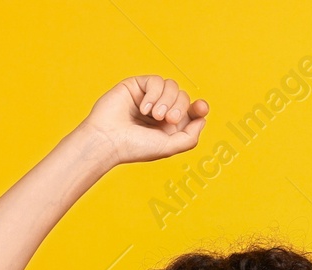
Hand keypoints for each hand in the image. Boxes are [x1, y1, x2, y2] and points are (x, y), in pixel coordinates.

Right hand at [79, 75, 208, 165]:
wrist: (108, 140)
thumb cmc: (135, 147)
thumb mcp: (169, 147)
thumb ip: (190, 137)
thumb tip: (202, 119)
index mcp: (169, 126)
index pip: (191, 110)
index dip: (199, 107)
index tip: (201, 107)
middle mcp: (161, 110)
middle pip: (183, 96)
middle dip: (179, 106)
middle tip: (168, 119)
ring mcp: (149, 97)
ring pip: (172, 86)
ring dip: (166, 101)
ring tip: (154, 115)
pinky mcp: (137, 86)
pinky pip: (156, 80)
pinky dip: (153, 94)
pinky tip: (144, 108)